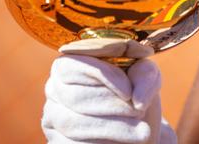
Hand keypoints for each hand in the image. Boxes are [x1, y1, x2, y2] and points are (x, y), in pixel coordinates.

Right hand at [42, 38, 174, 143]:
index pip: (75, 65)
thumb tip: (136, 98)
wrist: (136, 129)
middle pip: (75, 96)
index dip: (103, 76)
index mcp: (72, 63)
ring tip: (141, 132)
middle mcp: (55, 89)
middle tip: (139, 113)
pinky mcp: (56, 142)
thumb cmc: (137, 96)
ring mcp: (52, 118)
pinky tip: (121, 143)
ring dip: (112, 128)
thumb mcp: (147, 78)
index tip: (129, 93)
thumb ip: (144, 75)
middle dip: (112, 106)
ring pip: (73, 123)